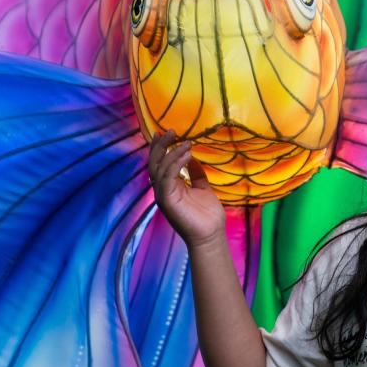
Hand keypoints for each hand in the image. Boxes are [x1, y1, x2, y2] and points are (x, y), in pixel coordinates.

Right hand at [148, 129, 224, 247]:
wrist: (211, 234)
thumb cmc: (207, 214)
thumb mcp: (202, 188)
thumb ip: (196, 173)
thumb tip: (193, 157)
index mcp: (169, 186)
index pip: (160, 163)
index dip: (160, 147)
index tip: (166, 132)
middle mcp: (163, 189)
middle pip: (155, 163)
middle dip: (161, 146)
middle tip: (171, 131)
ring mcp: (163, 195)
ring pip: (160, 168)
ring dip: (172, 153)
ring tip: (187, 142)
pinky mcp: (167, 201)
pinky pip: (167, 178)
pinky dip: (175, 164)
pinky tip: (187, 155)